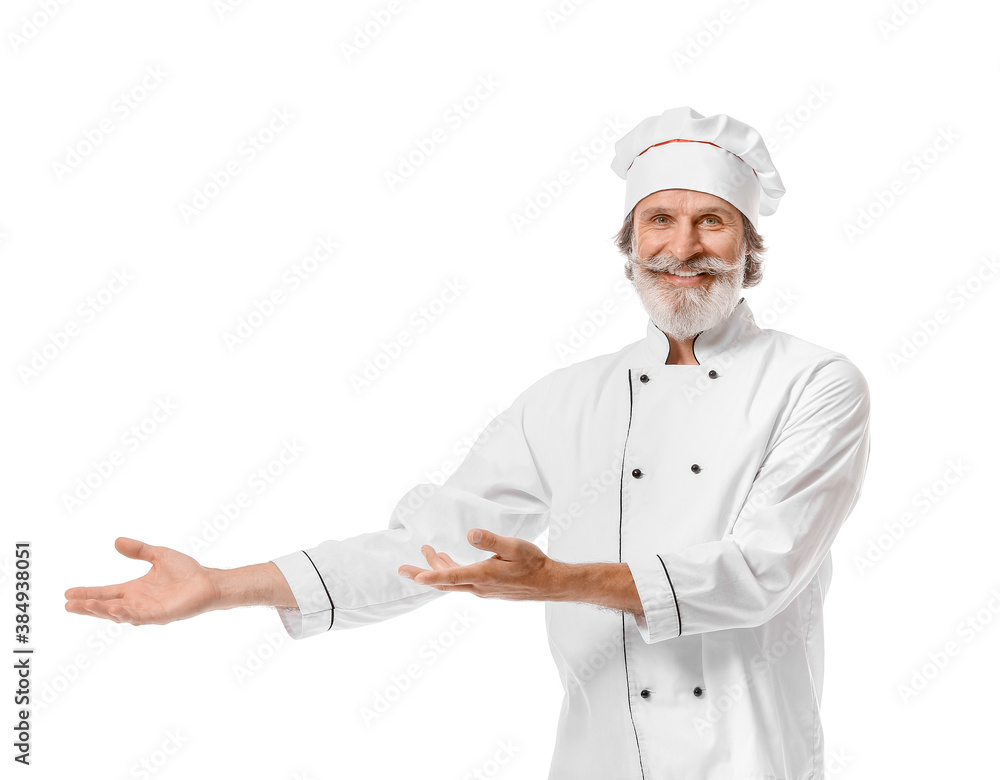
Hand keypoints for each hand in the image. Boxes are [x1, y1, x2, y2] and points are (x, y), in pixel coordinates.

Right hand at [64, 537, 219, 625]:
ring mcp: (147, 611)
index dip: (87, 593)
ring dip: (102, 611)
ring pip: (118, 615)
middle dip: (87, 607)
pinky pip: (138, 617)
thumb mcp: (158, 555)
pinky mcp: (159, 616)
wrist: (208, 581)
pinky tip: (114, 609)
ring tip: (85, 605)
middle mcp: (137, 602)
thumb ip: (139, 550)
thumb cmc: (186, 571)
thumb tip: (116, 541)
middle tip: (68, 604)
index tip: (67, 593)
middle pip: (106, 607)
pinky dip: (125, 614)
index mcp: (134, 590)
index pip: (105, 593)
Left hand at [397, 528, 564, 601]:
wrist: (548, 583)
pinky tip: (448, 561)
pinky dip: (450, 571)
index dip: (430, 575)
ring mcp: (482, 590)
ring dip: (437, 568)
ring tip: (426, 552)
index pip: (451, 577)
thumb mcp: (514, 546)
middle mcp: (479, 587)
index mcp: (484, 575)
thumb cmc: (533, 563)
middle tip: (402, 569)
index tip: (413, 576)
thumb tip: (470, 533)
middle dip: (422, 574)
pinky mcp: (486, 589)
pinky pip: (461, 581)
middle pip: (444, 582)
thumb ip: (491, 540)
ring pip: (452, 581)